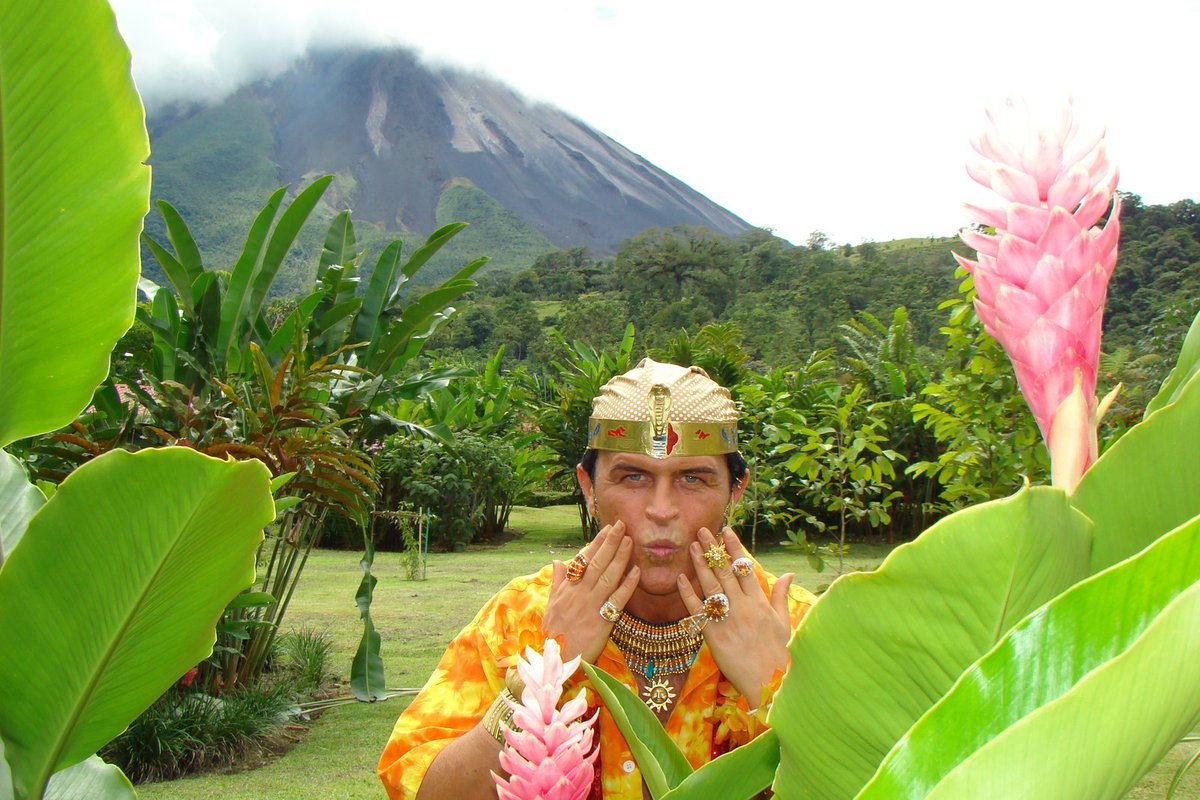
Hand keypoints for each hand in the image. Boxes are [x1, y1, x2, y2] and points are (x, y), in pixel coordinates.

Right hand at [543, 520, 639, 664]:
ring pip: (608, 576)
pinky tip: (636, 573)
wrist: (555, 660)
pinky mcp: (601, 621)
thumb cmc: (553, 634)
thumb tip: (557, 561)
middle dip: (610, 543)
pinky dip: (627, 585)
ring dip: (620, 557)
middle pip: (597, 563)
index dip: (596, 543)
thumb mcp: (550, 605)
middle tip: (621, 526)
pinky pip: (617, 600)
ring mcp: (590, 606)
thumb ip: (557, 582)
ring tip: (629, 541)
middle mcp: (578, 593)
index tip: (607, 529)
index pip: (583, 560)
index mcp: (567, 589)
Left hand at [677, 526, 793, 701]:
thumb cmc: (779, 654)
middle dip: (713, 550)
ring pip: (711, 587)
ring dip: (700, 566)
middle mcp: (743, 607)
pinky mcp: (713, 635)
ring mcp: (727, 620)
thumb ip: (781, 596)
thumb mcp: (784, 622)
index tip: (726, 531)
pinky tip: (680, 580)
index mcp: (760, 602)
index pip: (745, 568)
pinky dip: (688, 595)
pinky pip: (698, 611)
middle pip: (725, 572)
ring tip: (692, 547)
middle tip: (702, 531)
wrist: (770, 684)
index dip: (735, 548)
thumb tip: (788, 573)